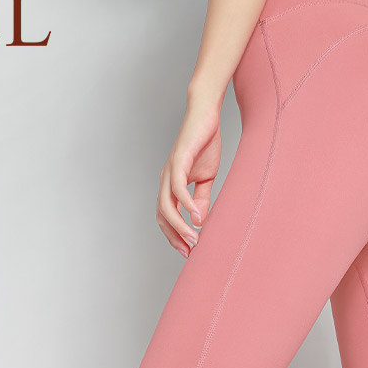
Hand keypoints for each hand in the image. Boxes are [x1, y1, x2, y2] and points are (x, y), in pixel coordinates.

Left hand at [157, 89, 222, 257]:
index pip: (166, 217)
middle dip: (174, 237)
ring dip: (179, 226)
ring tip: (194, 238)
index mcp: (171, 186)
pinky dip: (186, 204)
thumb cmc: (205, 144)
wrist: (206, 115)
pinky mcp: (179, 160)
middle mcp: (165, 180)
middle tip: (189, 251)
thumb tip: (198, 220)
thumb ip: (201, 199)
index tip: (188, 251)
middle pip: (162, 216)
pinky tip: (196, 215)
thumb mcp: (206, 178)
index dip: (174, 236)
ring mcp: (170, 170)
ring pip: (167, 206)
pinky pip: (177, 187)